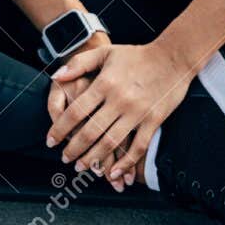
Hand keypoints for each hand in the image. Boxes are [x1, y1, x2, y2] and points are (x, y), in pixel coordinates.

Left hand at [45, 39, 195, 184]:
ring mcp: (137, 112)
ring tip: (83, 166)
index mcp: (105, 83)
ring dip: (94, 159)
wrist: (173, 57)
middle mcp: (119, 100)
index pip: (75, 111)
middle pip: (90, 131)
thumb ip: (79, 63)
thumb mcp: (106, 52)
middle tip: (65, 158)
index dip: (60, 129)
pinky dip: (126, 163)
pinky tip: (114, 172)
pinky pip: (138, 147)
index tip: (51, 140)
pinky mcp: (154, 120)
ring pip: (110, 142)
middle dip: (73, 148)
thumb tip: (56, 76)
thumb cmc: (138, 55)